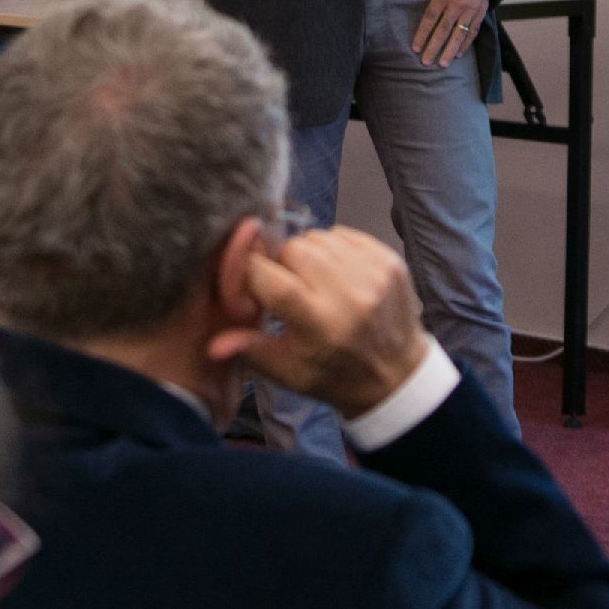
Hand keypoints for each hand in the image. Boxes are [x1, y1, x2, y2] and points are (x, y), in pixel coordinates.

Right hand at [206, 220, 432, 416]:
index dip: (253, 272)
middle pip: (294, 248)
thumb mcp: (289, 373)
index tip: (252, 280)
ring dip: (308, 254)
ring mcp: (373, 274)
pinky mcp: (389, 260)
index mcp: (319, 325)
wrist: (396, 374)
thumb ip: (250, 349)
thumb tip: (212, 343)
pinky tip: (335, 273)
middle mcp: (348, 295)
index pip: (271, 277)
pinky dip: (333, 248)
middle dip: (283, 263)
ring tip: (313, 280)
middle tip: (288, 285)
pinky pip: (344, 233)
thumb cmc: (335, 375)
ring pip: (318, 237)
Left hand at [409, 0, 490, 67]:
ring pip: (459, 34)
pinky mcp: (481, 11)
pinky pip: (473, 31)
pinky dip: (466, 43)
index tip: (415, 48)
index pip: (430, 19)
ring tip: (443, 64)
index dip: (422, 35)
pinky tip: (458, 53)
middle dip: (433, 48)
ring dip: (450, 50)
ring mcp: (471, 9)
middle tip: (426, 62)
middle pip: (443, 31)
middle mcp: (457, 4)